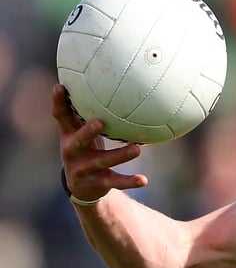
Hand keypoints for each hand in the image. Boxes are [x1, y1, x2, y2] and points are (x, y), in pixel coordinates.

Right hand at [52, 84, 147, 200]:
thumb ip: (89, 111)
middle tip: (100, 122)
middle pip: (78, 141)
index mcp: (70, 135)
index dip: (58, 102)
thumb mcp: (83, 131)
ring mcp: (85, 168)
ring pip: (102, 161)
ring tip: (137, 149)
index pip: (61, 117)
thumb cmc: (87, 148)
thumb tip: (109, 81)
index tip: (60, 87)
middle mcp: (73, 151)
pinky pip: (115, 181)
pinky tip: (144, 180)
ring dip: (119, 155)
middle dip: (88, 132)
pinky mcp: (98, 182)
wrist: (82, 186)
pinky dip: (129, 180)